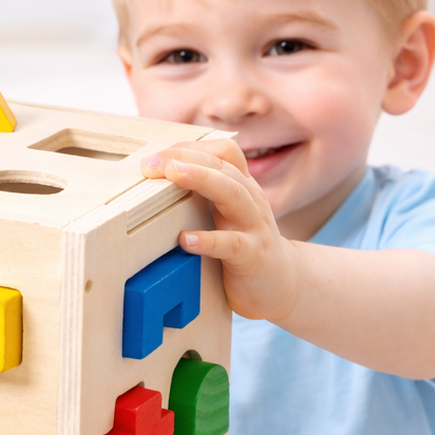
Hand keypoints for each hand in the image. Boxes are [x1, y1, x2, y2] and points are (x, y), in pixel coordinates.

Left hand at [141, 137, 299, 321]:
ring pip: (232, 193)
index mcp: (243, 187)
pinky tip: (186, 240)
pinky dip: (208, 240)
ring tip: (173, 175)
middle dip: (186, 158)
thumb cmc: (244, 247)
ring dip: (201, 179)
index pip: (222, 153)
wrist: (281, 285)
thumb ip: (204, 197)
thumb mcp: (227, 215)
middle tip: (153, 162)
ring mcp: (254, 226)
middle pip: (222, 167)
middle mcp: (251, 199)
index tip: (158, 155)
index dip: (190, 149)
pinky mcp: (253, 255)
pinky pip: (232, 243)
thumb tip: (159, 183)